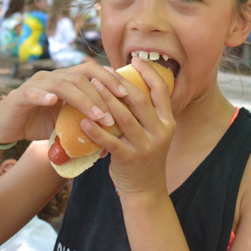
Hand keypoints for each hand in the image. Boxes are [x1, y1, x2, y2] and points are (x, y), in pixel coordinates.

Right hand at [0, 62, 130, 146]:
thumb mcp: (65, 126)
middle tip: (117, 107)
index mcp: (67, 79)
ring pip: (64, 84)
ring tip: (97, 117)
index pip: (94, 72)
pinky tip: (53, 102)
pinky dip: (44, 95)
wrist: (4, 127)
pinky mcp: (20, 95)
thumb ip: (84, 128)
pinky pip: (33, 92)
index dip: (111, 80)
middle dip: (103, 91)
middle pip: (83, 74)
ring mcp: (36, 83)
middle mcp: (54, 76)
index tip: (128, 96)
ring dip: (83, 100)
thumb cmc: (38, 124)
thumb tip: (108, 146)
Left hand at [80, 57, 175, 195]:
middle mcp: (161, 132)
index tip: (135, 59)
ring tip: (90, 87)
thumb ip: (145, 113)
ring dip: (106, 100)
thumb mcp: (152, 133)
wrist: (146, 191)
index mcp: (168, 122)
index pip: (161, 91)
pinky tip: (82, 122)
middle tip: (102, 71)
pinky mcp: (130, 160)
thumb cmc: (143, 155)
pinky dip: (96, 131)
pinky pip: (111, 142)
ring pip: (124, 118)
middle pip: (140, 100)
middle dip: (119, 84)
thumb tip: (126, 83)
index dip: (149, 73)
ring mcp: (147, 147)